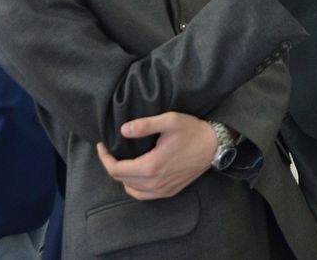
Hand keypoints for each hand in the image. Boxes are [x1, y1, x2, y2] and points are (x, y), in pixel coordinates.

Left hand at [96, 112, 216, 200]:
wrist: (214, 146)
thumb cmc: (192, 130)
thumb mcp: (169, 120)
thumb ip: (145, 125)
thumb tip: (123, 130)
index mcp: (151, 166)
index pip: (116, 170)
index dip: (105, 158)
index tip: (102, 145)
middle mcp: (155, 182)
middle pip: (121, 179)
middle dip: (111, 165)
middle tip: (109, 150)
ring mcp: (163, 190)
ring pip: (130, 190)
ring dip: (122, 177)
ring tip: (121, 161)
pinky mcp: (169, 192)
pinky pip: (143, 195)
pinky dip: (134, 187)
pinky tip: (135, 175)